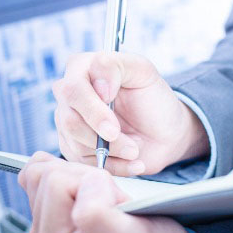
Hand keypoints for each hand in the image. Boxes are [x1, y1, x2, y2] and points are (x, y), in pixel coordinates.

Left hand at [18, 152, 195, 232]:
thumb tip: (80, 185)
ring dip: (80, 177)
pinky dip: (70, 174)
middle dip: (86, 180)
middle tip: (113, 207)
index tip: (116, 208)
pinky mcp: (44, 217)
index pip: (56, 184)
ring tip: (104, 203)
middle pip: (46, 176)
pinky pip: (42, 174)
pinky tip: (88, 194)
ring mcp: (39, 232)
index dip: (94, 183)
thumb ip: (98, 214)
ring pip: (42, 171)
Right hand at [53, 51, 208, 175]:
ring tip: (135, 149)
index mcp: (81, 69)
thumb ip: (117, 66)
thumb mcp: (143, 72)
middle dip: (102, 135)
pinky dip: (115, 166)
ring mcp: (68, 123)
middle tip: (130, 143)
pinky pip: (86, 165)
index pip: (72, 89)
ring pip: (77, 145)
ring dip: (113, 151)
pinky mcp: (74, 149)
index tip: (116, 111)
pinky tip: (133, 161)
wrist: (164, 132)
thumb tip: (99, 88)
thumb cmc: (152, 98)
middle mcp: (69, 96)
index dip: (93, 106)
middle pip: (70, 120)